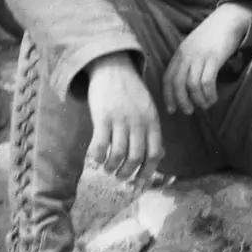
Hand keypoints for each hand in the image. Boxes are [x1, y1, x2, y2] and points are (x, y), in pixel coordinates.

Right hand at [86, 53, 163, 188]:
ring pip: (119, 153)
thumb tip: (157, 155)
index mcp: (153, 122)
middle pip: (137, 157)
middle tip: (120, 177)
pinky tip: (94, 159)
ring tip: (107, 169)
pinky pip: (100, 143)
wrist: (114, 68)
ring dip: (112, 166)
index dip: (148, 172)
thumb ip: (151, 130)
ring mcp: (121, 119)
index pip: (155, 153)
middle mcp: (139, 122)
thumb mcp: (148, 109)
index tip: (139, 183)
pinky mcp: (103, 116)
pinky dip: (97, 156)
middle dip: (128, 173)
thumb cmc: (131, 93)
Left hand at [162, 3, 251, 114]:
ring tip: (205, 105)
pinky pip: (206, 82)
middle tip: (189, 112)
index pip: (168, 78)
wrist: (229, 19)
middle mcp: (186, 56)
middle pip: (177, 84)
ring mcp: (199, 57)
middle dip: (181, 101)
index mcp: (180, 53)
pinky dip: (209, 94)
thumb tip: (188, 82)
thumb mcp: (195, 47)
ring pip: (192, 85)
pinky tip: (213, 98)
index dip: (168, 96)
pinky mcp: (213, 58)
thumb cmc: (214, 34)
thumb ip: (189, 61)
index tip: (171, 110)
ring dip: (198, 100)